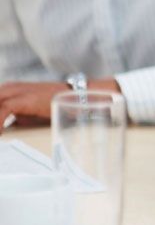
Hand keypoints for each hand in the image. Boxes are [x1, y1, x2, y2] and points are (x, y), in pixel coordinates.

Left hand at [0, 78, 121, 131]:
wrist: (77, 97)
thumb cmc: (55, 105)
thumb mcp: (28, 113)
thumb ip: (12, 119)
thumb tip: (5, 129)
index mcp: (7, 90)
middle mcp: (8, 88)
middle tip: (0, 133)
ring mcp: (15, 92)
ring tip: (0, 136)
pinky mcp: (24, 99)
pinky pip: (2, 111)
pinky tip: (1, 133)